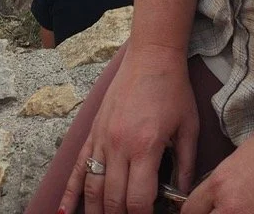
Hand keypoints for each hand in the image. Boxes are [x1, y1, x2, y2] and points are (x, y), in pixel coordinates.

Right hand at [60, 44, 198, 213]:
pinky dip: (70, 192)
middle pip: (113, 199)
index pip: (138, 199)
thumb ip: (186, 164)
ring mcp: (102, 139)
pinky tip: (64, 211)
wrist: (152, 55)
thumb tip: (183, 195)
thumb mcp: (189, 126)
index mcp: (146, 147)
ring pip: (92, 188)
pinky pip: (77, 167)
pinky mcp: (93, 132)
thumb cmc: (173, 89)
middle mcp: (119, 146)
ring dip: (95, 211)